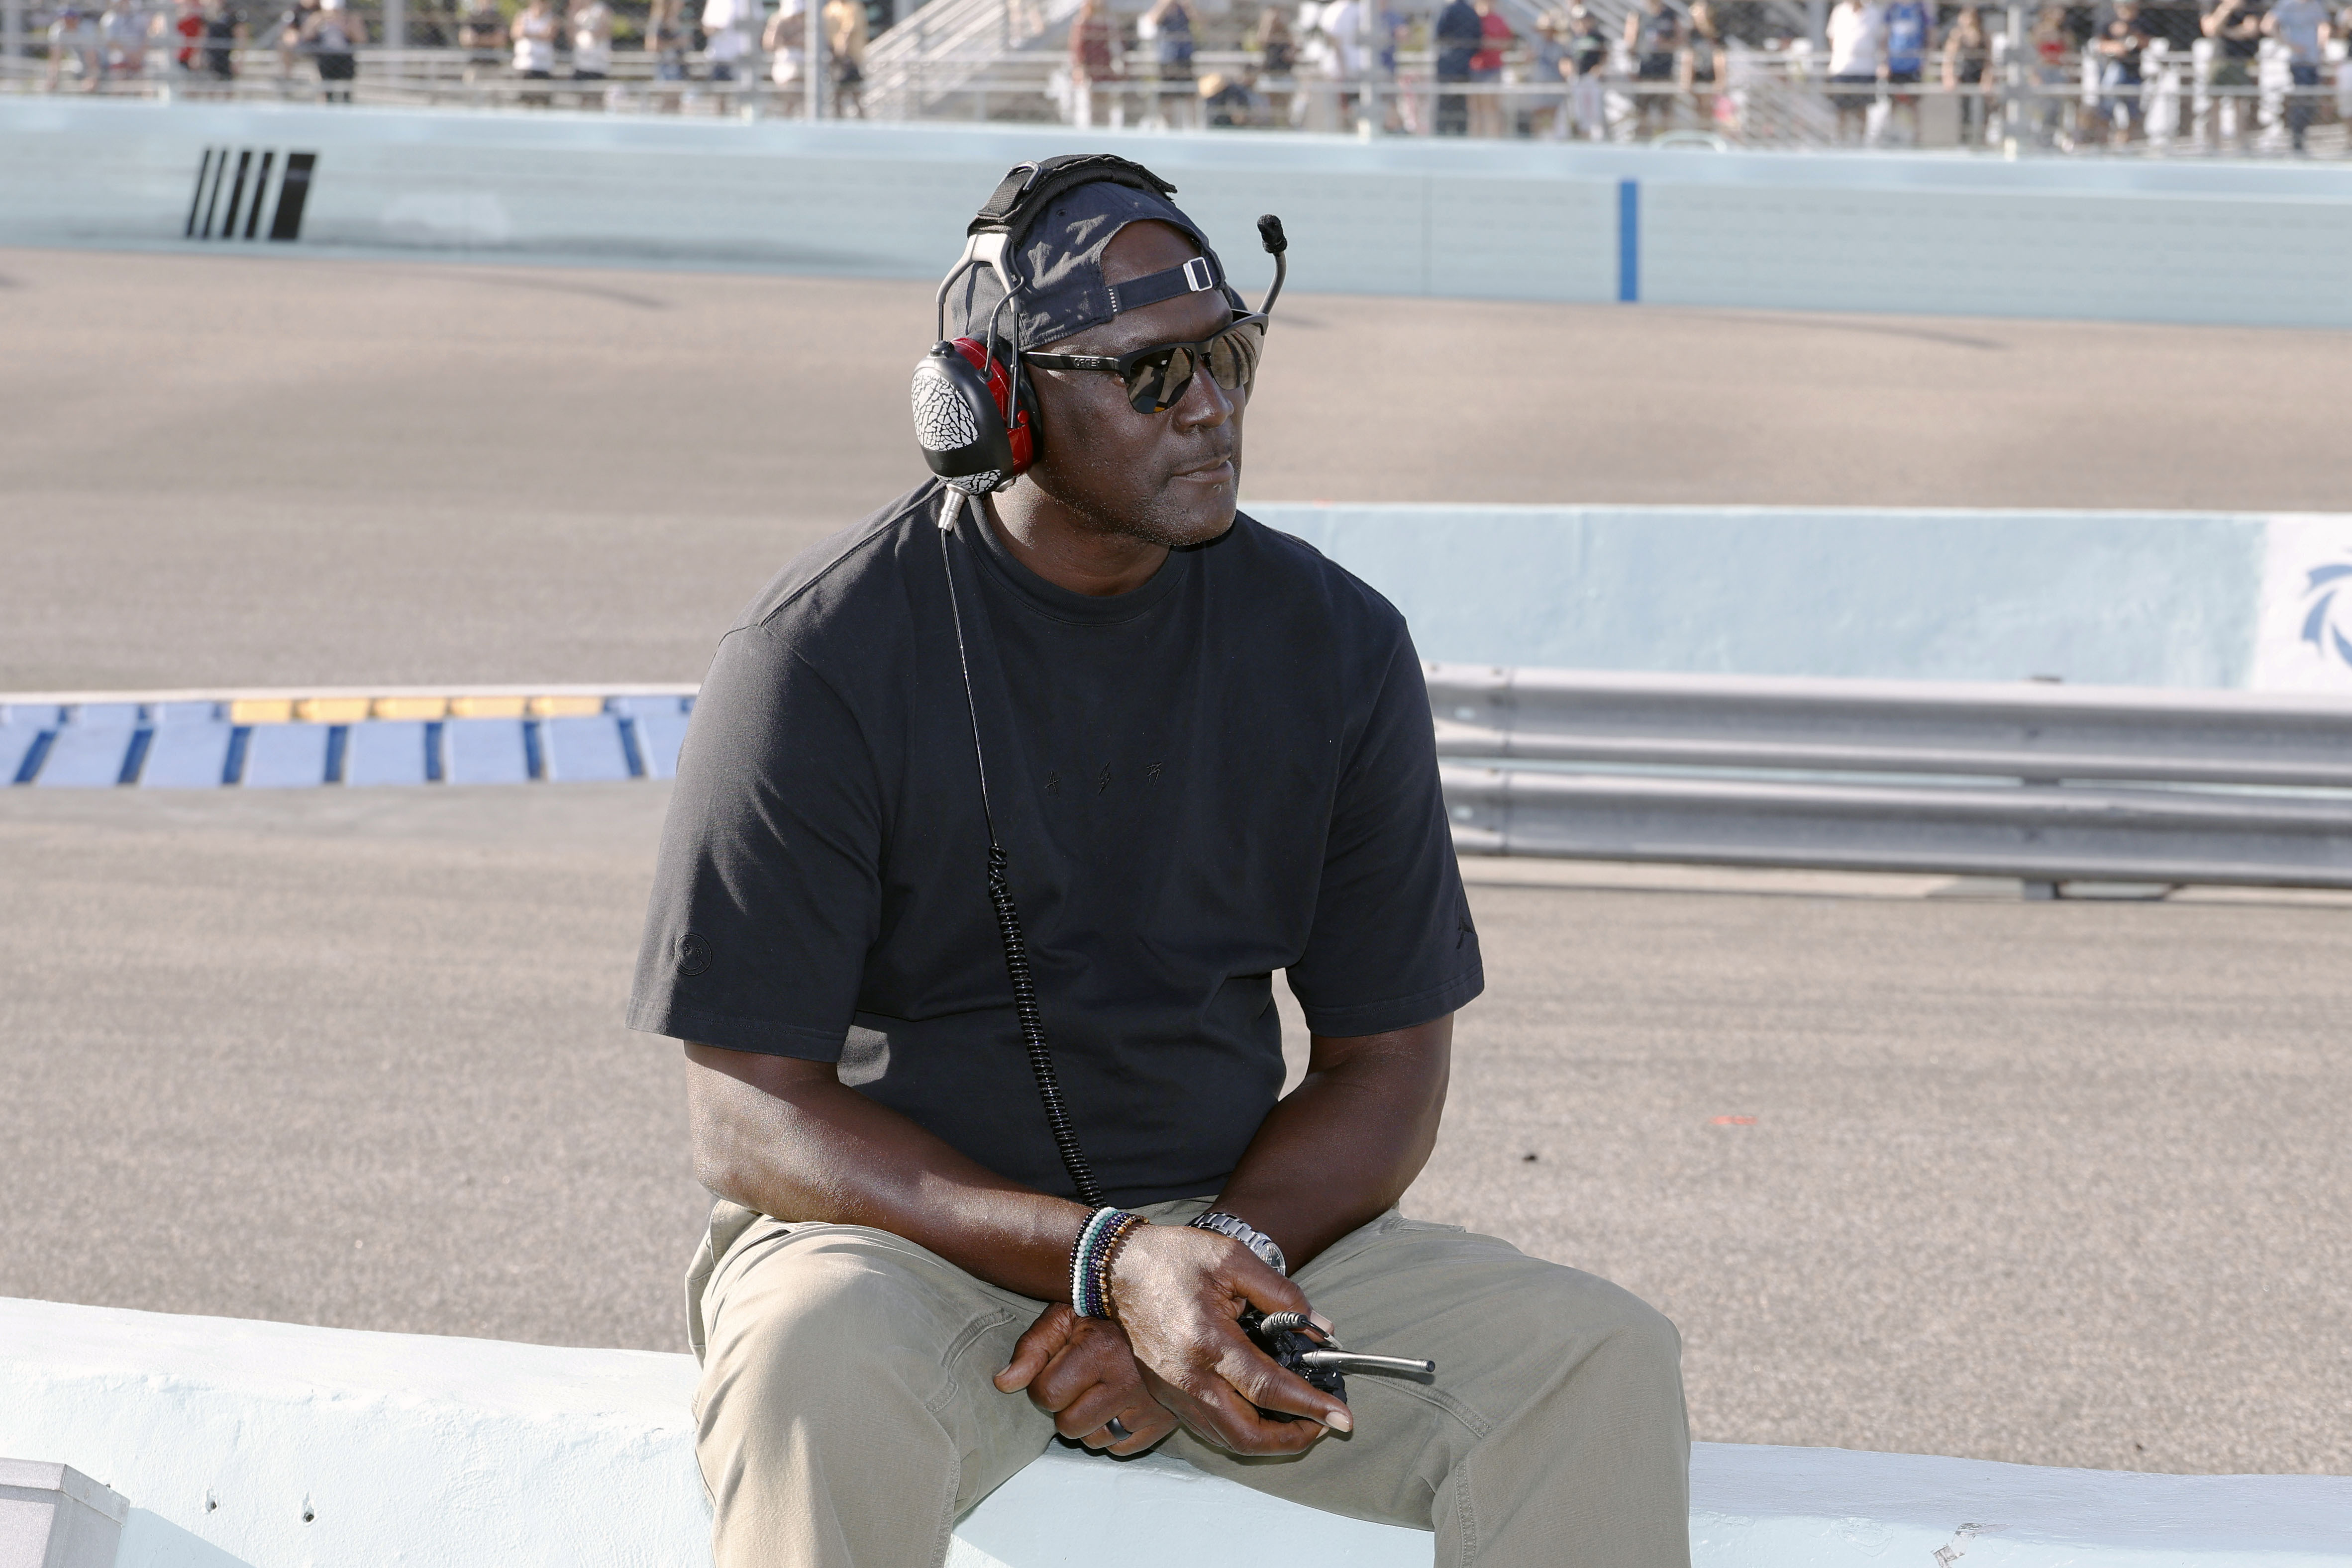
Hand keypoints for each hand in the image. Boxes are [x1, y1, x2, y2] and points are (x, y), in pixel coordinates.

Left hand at [996, 1304, 1179, 1455]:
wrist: (1162, 1315)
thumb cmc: (1104, 1315)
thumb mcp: (1064, 1316)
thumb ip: (1032, 1347)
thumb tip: (1004, 1383)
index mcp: (1100, 1348)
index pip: (1046, 1395)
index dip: (1042, 1384)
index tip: (1056, 1368)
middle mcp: (1127, 1380)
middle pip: (1069, 1426)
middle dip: (1065, 1408)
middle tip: (1080, 1382)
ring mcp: (1150, 1405)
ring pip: (1094, 1441)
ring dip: (1089, 1423)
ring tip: (1101, 1391)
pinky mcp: (1164, 1422)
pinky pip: (1121, 1449)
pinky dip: (1116, 1432)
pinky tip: (1120, 1404)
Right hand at [1105, 1224, 1351, 1456]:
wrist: (1117, 1267)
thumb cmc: (1175, 1258)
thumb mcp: (1233, 1259)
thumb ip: (1281, 1294)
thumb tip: (1319, 1330)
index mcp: (1208, 1341)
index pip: (1268, 1389)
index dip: (1310, 1406)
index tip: (1343, 1417)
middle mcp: (1189, 1377)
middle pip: (1247, 1434)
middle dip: (1292, 1439)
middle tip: (1323, 1425)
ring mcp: (1174, 1390)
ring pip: (1228, 1438)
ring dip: (1269, 1440)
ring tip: (1301, 1420)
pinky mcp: (1166, 1392)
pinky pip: (1210, 1427)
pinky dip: (1243, 1429)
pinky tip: (1264, 1412)